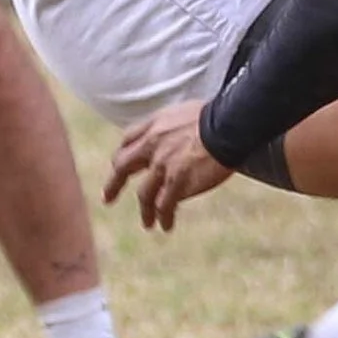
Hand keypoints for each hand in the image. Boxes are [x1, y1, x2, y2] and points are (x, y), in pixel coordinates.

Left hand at [104, 101, 233, 230]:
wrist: (229, 125)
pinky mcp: (177, 181)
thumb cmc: (220, 115)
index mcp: (156, 124)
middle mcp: (152, 144)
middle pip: (122, 166)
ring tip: (148, 223)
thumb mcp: (188, 112)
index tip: (120, 164)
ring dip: (145, 211)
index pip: (128, 139)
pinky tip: (167, 226)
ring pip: (144, 194)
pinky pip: (165, 205)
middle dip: (114, 184)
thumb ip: (177, 125)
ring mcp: (162, 164)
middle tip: (108, 198)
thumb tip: (184, 134)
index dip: (123, 154)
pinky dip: (164, 217)